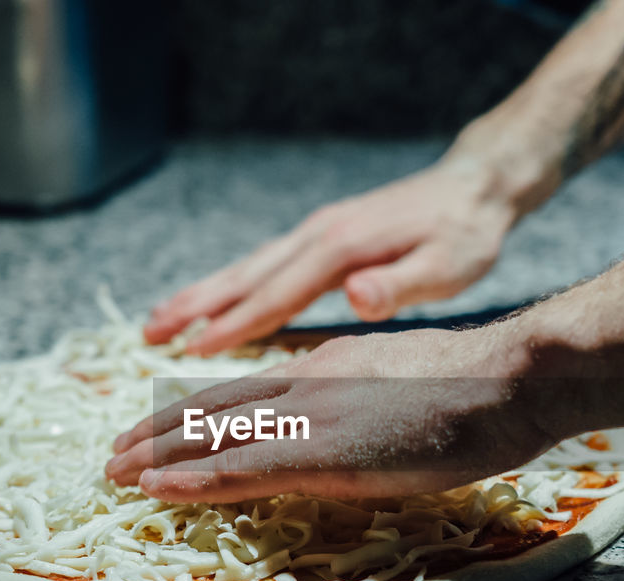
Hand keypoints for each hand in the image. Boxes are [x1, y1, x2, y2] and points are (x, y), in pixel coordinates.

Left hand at [106, 327, 562, 501]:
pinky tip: (156, 489)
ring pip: (216, 437)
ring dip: (158, 457)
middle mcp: (306, 383)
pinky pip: (243, 468)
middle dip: (158, 435)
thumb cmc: (476, 391)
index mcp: (326, 368)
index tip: (157, 431)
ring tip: (113, 473)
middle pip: (214, 409)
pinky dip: (193, 480)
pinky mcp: (325, 451)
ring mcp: (312, 415)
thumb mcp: (400, 388)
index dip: (192, 414)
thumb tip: (337, 430)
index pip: (241, 393)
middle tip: (114, 456)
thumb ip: (357, 404)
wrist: (509, 380)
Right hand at [143, 154, 521, 355]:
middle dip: (195, 305)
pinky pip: (265, 264)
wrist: (475, 188)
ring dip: (201, 293)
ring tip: (156, 320)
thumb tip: (354, 295)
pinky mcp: (323, 236)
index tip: (191, 350)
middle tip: (148, 334)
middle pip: (246, 275)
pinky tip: (212, 300)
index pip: (278, 294)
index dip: (234, 324)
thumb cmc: (467, 235)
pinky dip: (231, 283)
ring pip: (248, 267)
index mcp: (342, 248)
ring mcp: (317, 233)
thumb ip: (401, 283)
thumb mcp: (449, 264)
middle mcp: (319, 235)